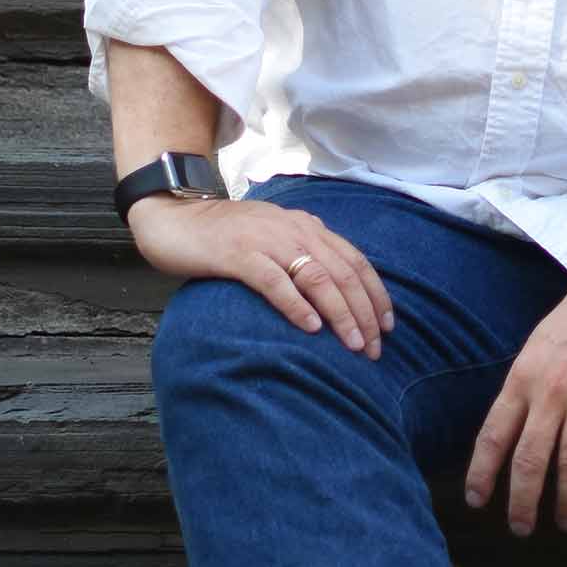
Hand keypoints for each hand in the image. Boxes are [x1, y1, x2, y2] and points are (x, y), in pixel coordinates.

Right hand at [128, 195, 393, 355]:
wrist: (177, 218)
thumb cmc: (228, 235)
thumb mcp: (275, 237)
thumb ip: (303, 252)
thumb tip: (334, 287)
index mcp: (306, 226)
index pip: (354, 260)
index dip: (375, 293)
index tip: (388, 326)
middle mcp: (293, 229)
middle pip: (342, 272)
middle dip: (364, 311)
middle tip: (374, 348)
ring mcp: (266, 240)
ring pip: (316, 277)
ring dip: (340, 313)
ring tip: (353, 343)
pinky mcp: (238, 254)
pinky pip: (274, 281)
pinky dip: (296, 304)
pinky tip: (310, 327)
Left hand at [464, 267, 566, 534]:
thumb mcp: (539, 343)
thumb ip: (526, 385)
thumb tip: (512, 426)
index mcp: (524, 375)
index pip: (495, 435)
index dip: (483, 473)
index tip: (476, 502)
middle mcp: (552, 389)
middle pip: (530, 459)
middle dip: (522, 501)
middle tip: (521, 529)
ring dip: (566, 501)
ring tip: (565, 523)